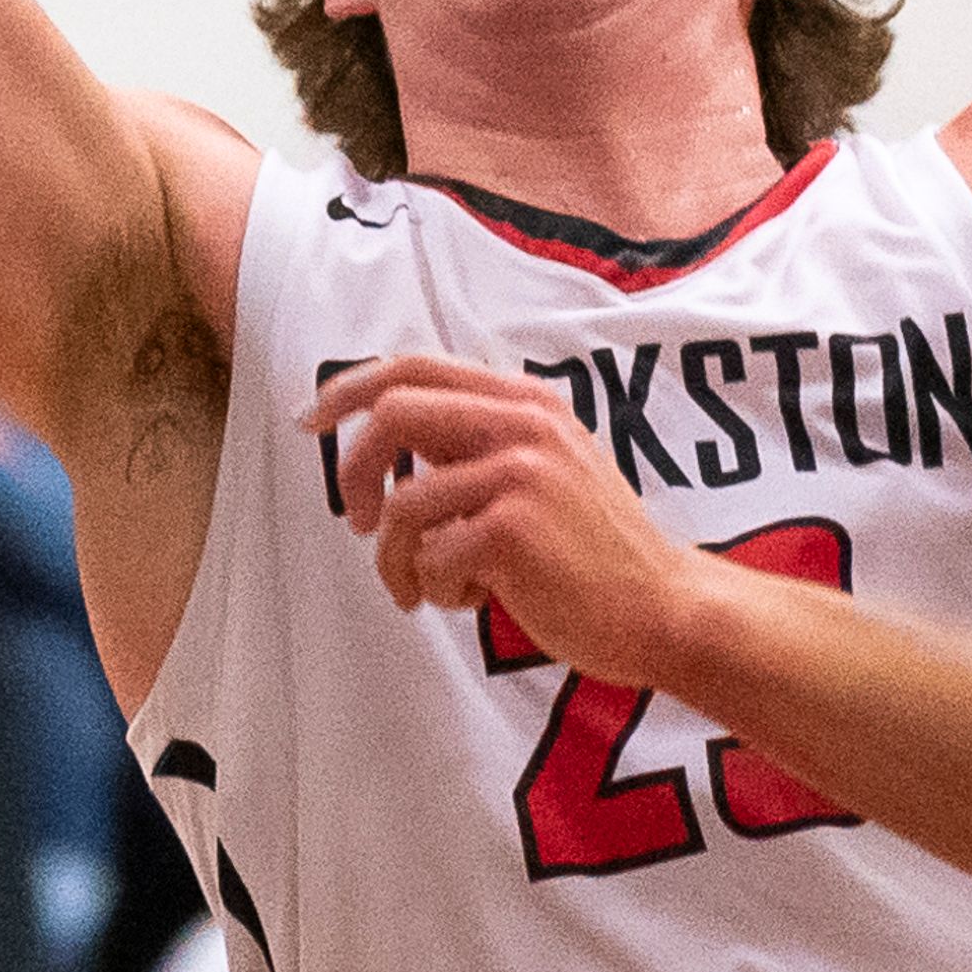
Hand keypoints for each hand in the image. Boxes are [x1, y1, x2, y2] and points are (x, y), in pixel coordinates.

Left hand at [307, 357, 699, 683]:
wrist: (660, 605)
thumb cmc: (592, 550)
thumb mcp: (547, 467)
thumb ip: (482, 442)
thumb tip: (390, 444)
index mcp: (526, 402)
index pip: (415, 366)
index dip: (350, 388)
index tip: (312, 421)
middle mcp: (524, 423)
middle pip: (393, 414)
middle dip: (355, 472)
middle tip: (363, 524)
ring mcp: (520, 472)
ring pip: (403, 504)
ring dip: (399, 561)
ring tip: (430, 588)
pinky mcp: (512, 529)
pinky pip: (429, 558)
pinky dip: (436, 590)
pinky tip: (478, 600)